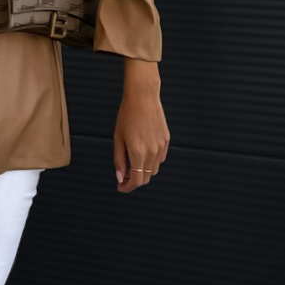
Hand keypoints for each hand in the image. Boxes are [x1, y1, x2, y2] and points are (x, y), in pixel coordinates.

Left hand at [114, 75, 168, 191]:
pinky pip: (160, 158)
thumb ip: (119, 160)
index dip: (128, 187)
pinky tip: (143, 153)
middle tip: (124, 176)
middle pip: (146, 178)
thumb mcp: (118, 138)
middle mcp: (152, 152)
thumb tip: (120, 177)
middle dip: (134, 180)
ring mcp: (161, 147)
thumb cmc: (127, 115)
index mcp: (138, 153)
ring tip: (132, 163)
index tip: (121, 187)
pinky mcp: (166, 141)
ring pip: (154, 170)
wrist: (143, 97)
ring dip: (143, 171)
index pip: (136, 181)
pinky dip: (151, 161)